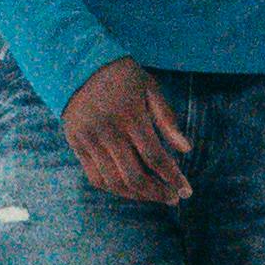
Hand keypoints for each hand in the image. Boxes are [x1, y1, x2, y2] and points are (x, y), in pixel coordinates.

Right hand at [63, 59, 194, 205]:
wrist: (78, 67)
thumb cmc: (122, 77)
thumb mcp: (150, 88)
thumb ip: (167, 118)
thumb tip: (186, 149)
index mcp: (130, 116)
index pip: (155, 157)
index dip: (172, 177)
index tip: (186, 190)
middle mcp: (108, 132)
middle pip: (134, 176)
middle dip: (157, 192)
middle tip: (173, 198)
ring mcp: (89, 141)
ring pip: (115, 182)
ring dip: (138, 195)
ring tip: (155, 196)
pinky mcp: (77, 146)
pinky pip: (96, 178)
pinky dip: (115, 189)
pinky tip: (131, 189)